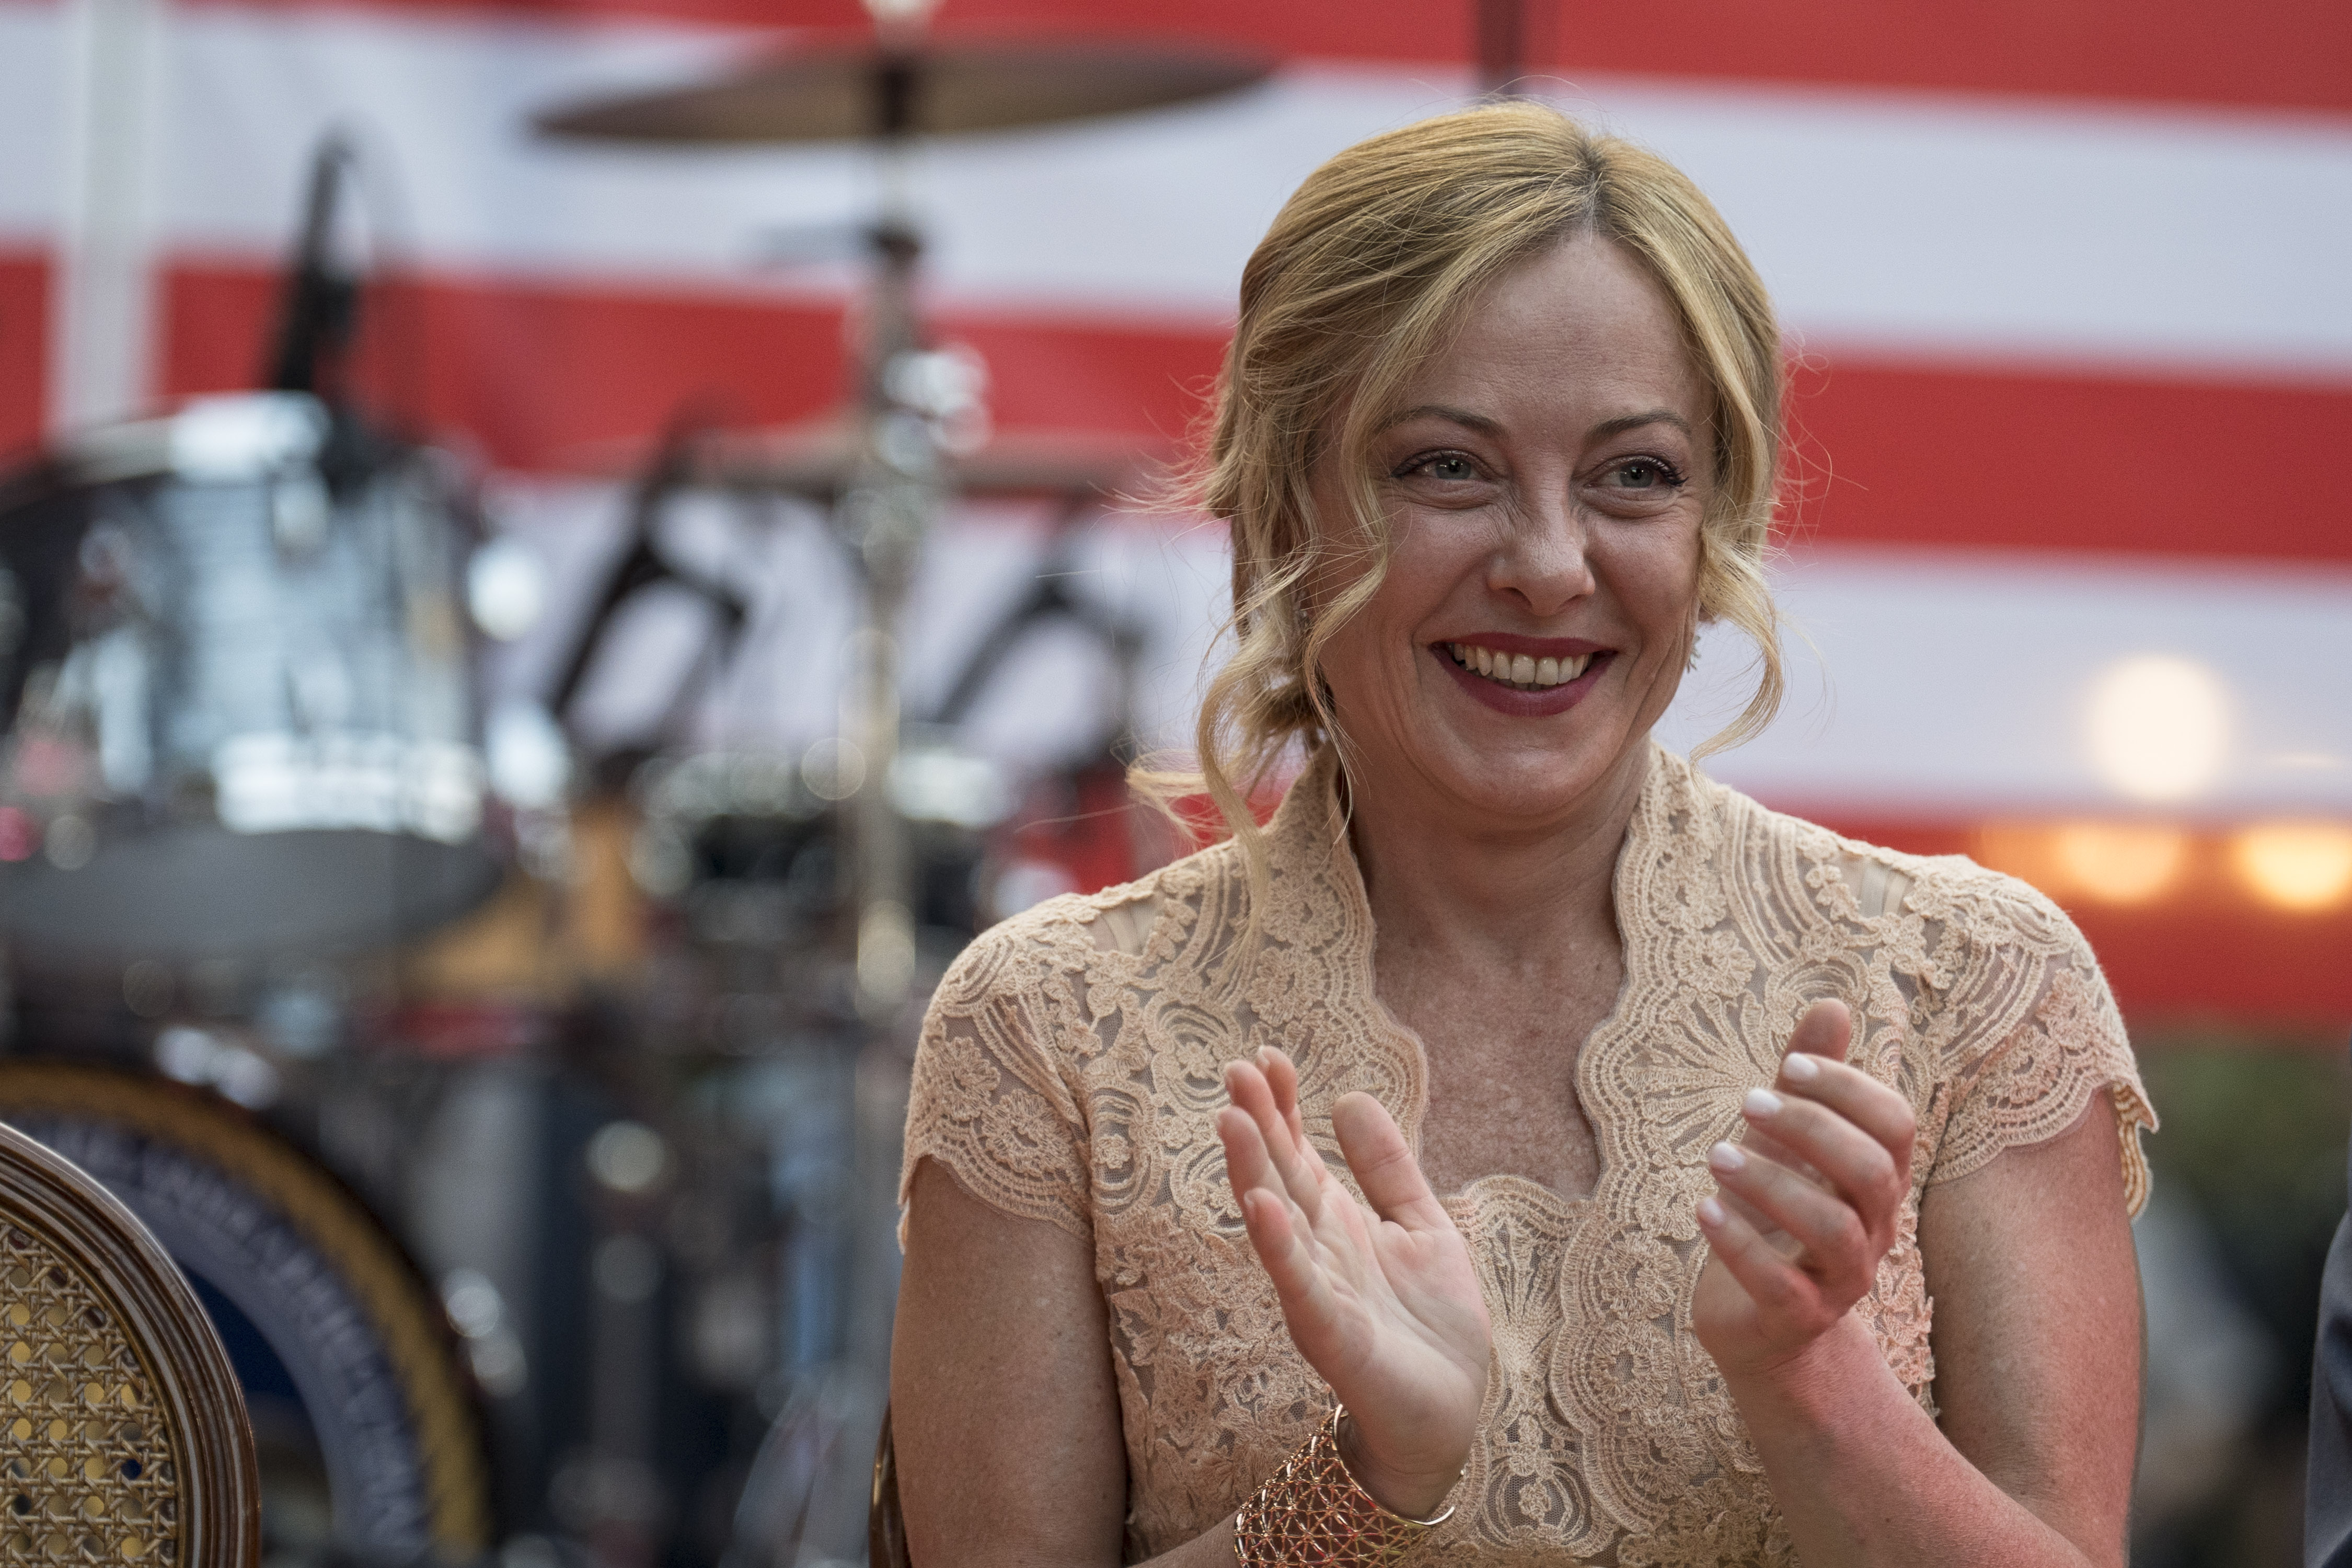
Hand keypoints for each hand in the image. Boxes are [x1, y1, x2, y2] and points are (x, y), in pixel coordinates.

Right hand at [1219, 1047, 1491, 1519]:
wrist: (1449, 1411)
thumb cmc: (1430, 1323)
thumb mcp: (1421, 1224)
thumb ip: (1388, 1167)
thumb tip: (1349, 1096)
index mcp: (1336, 1221)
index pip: (1297, 1151)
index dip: (1281, 1105)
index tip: (1266, 1055)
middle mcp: (1315, 1250)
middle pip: (1277, 1176)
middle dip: (1256, 1125)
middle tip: (1235, 1070)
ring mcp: (1317, 1291)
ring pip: (1275, 1224)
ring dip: (1251, 1173)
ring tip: (1233, 1121)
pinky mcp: (1331, 1335)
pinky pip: (1299, 1286)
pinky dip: (1279, 1248)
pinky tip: (1263, 1207)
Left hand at [1692, 999, 1917, 1383]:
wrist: (1762, 1321)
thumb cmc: (1777, 1214)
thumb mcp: (1788, 1141)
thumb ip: (1809, 1078)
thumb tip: (1833, 1002)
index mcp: (1877, 1180)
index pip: (1895, 1124)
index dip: (1848, 1088)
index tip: (1788, 1064)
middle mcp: (1874, 1229)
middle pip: (1872, 1171)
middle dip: (1811, 1128)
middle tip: (1745, 1101)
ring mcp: (1840, 1279)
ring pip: (1833, 1229)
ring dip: (1771, 1183)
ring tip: (1715, 1155)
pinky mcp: (1796, 1318)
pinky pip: (1780, 1284)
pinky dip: (1739, 1244)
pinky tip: (1703, 1209)